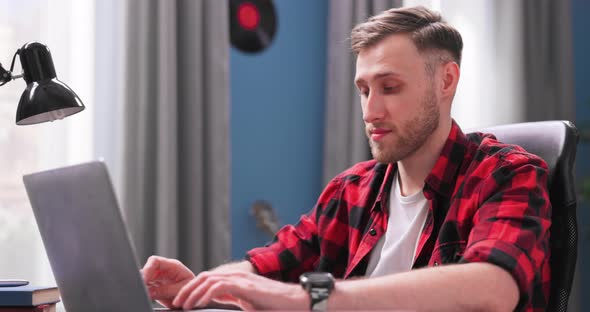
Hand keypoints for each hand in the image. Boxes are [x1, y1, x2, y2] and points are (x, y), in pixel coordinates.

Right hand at [141, 255, 194, 307]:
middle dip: (143, 279)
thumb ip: (165, 290)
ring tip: (146, 294)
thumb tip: (149, 291)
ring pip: (145, 278)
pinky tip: (147, 296)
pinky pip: (146, 286)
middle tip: (142, 289)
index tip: (143, 280)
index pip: (155, 261)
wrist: (194, 298)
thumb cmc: (191, 292)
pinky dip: (145, 291)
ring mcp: (160, 277)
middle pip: (148, 269)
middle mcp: (165, 269)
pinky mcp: (156, 285)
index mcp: (173, 266)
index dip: (147, 269)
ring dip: (143, 285)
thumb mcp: (180, 290)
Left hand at [172, 270, 308, 310]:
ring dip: (192, 291)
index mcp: (236, 282)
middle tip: (176, 302)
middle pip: (204, 277)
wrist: (296, 302)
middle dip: (187, 289)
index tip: (182, 302)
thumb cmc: (276, 306)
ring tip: (183, 304)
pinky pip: (219, 286)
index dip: (193, 289)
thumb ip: (233, 301)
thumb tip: (217, 307)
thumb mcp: (248, 304)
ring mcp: (241, 280)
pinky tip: (198, 303)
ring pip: (209, 279)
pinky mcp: (245, 286)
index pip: (208, 280)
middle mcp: (236, 277)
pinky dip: (205, 294)